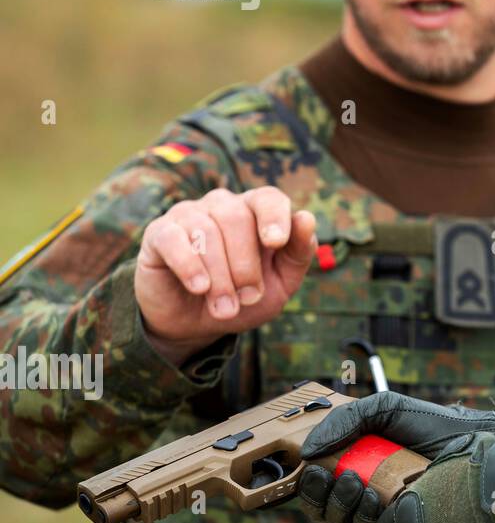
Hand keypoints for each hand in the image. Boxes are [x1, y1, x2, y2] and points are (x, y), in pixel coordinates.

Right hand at [134, 186, 315, 363]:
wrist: (195, 324)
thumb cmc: (244, 298)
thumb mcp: (280, 284)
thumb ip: (298, 254)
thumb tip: (306, 217)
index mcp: (255, 212)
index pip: (268, 198)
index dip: (274, 217)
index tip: (276, 243)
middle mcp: (222, 205)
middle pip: (237, 218)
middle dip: (246, 265)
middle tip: (248, 298)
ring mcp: (188, 215)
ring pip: (207, 231)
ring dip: (220, 276)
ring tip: (224, 308)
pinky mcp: (159, 233)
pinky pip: (174, 239)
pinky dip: (190, 265)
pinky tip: (199, 287)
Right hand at [298, 392, 494, 522]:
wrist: (477, 445)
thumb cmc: (437, 427)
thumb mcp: (389, 410)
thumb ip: (348, 418)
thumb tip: (309, 447)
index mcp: (365, 465)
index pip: (326, 482)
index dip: (311, 479)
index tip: (309, 465)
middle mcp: (372, 492)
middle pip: (329, 507)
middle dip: (319, 494)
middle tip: (325, 475)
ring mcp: (387, 513)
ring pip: (346, 522)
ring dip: (340, 504)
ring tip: (352, 482)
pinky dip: (364, 515)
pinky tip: (371, 497)